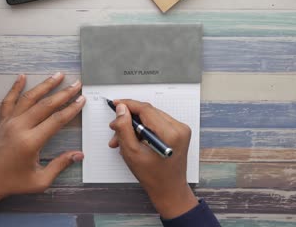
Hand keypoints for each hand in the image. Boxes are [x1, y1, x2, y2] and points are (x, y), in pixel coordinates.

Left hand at [0, 73, 84, 210]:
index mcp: (31, 142)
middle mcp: (20, 127)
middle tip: (76, 84)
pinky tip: (22, 76)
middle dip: (63, 93)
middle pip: (45, 105)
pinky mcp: (1, 122)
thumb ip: (60, 165)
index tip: (82, 100)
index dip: (71, 109)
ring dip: (45, 85)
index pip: (56, 120)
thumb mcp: (40, 181)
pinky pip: (8, 101)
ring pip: (29, 98)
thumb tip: (80, 154)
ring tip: (58, 75)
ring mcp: (9, 122)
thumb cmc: (13, 183)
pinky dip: (15, 87)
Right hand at [108, 100, 197, 218]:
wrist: (169, 190)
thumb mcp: (132, 153)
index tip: (116, 104)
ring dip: (135, 125)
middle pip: (149, 112)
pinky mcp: (179, 132)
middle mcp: (179, 128)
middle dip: (129, 119)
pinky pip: (157, 123)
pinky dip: (144, 129)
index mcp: (170, 134)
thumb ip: (124, 128)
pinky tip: (134, 139)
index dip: (128, 105)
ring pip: (152, 117)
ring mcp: (181, 130)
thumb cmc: (153, 177)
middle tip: (114, 128)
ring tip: (121, 139)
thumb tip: (121, 109)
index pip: (146, 109)